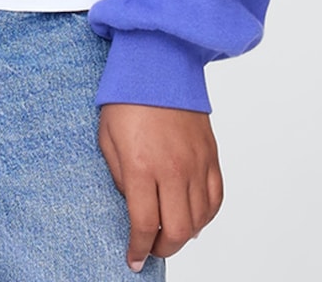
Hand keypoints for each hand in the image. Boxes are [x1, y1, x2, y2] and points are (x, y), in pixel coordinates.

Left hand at [98, 103, 222, 272]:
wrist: (158, 63)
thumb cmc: (126, 96)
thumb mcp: (106, 137)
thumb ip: (120, 176)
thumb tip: (133, 204)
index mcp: (141, 166)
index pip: (143, 224)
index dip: (138, 248)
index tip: (133, 259)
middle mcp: (172, 169)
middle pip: (175, 230)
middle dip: (161, 248)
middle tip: (151, 249)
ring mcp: (196, 163)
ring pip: (198, 219)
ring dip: (183, 235)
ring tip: (168, 233)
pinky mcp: (211, 155)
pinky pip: (215, 198)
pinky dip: (205, 216)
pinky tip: (193, 217)